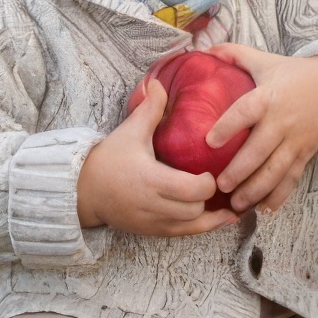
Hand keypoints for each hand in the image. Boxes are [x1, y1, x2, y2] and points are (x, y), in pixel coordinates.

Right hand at [77, 79, 238, 235]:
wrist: (85, 190)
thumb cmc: (110, 158)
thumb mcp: (130, 131)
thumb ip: (150, 108)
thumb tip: (160, 82)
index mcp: (151, 180)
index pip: (190, 191)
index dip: (208, 183)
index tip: (213, 169)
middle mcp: (153, 205)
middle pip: (195, 210)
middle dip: (211, 197)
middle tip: (223, 180)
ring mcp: (153, 222)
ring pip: (193, 227)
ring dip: (211, 214)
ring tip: (232, 201)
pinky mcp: (152, 232)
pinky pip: (183, 235)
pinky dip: (203, 226)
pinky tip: (222, 217)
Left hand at [204, 46, 317, 214]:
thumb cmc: (293, 75)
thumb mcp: (265, 61)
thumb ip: (234, 55)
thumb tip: (203, 48)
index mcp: (269, 95)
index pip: (247, 110)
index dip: (229, 125)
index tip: (209, 141)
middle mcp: (283, 121)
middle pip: (261, 149)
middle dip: (240, 170)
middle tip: (219, 184)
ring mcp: (296, 141)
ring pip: (276, 170)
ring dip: (256, 190)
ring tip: (236, 203)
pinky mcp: (305, 155)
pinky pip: (292, 179)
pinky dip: (279, 197)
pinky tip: (264, 210)